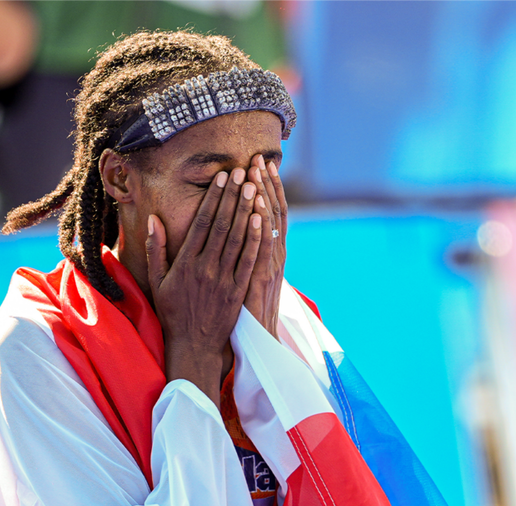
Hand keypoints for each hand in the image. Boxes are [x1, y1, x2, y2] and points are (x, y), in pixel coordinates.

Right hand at [146, 168, 263, 405]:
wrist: (193, 347)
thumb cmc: (173, 312)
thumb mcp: (157, 281)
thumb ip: (155, 249)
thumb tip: (153, 219)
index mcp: (184, 264)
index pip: (201, 223)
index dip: (213, 198)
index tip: (222, 177)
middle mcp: (205, 269)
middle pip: (221, 225)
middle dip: (233, 197)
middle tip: (242, 172)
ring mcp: (224, 280)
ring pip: (237, 239)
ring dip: (246, 211)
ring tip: (254, 186)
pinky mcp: (239, 292)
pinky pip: (250, 261)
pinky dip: (256, 240)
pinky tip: (262, 220)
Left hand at [245, 155, 287, 337]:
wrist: (252, 336)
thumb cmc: (243, 307)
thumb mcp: (249, 273)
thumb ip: (247, 249)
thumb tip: (246, 227)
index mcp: (269, 250)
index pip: (269, 211)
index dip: (266, 187)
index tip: (259, 164)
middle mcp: (273, 253)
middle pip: (271, 211)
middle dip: (264, 184)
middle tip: (258, 158)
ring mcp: (268, 265)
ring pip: (267, 225)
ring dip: (262, 197)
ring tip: (257, 173)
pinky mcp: (259, 278)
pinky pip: (260, 249)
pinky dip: (260, 228)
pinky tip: (257, 208)